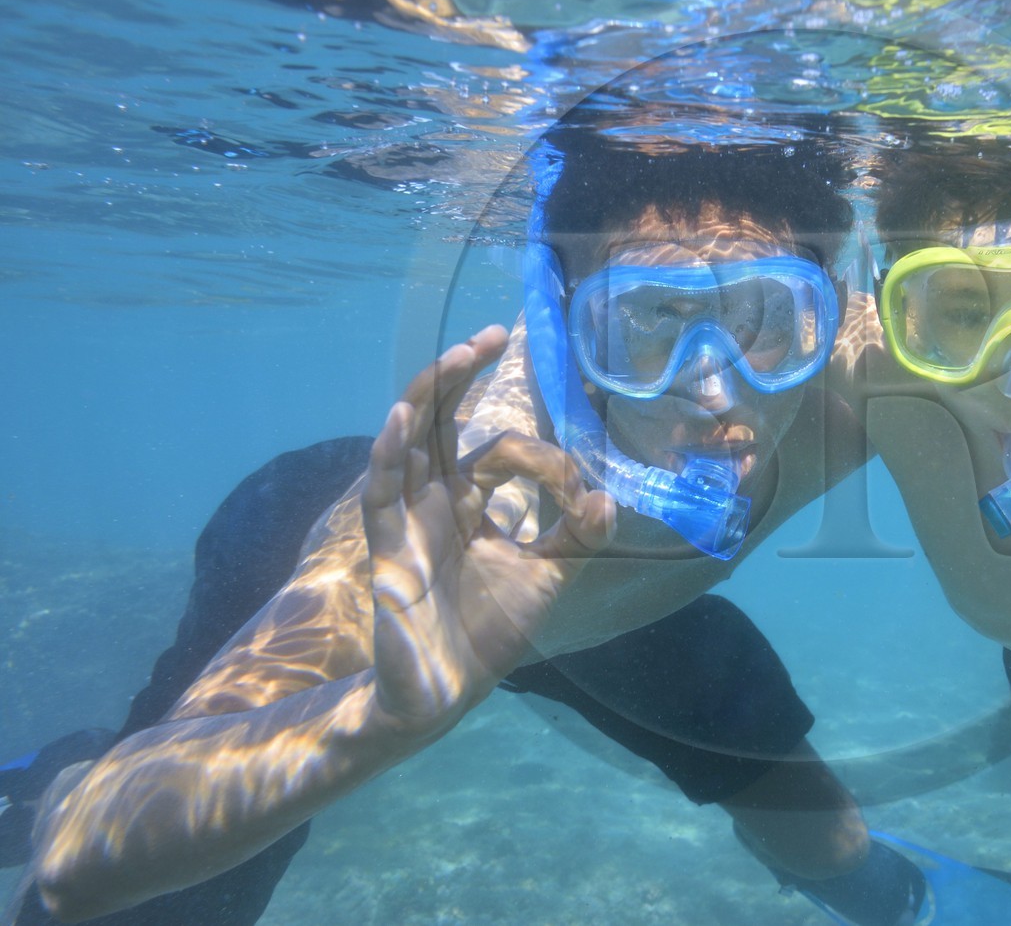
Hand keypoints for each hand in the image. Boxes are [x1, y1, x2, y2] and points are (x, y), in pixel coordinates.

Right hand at [361, 325, 614, 735]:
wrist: (444, 694)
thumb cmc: (488, 633)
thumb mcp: (548, 579)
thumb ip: (577, 538)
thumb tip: (609, 497)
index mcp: (471, 503)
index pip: (502, 453)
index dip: (544, 461)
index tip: (580, 493)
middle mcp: (436, 500)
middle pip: (443, 422)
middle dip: (463, 377)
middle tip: (491, 335)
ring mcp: (407, 519)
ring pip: (412, 441)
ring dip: (431, 397)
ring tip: (457, 355)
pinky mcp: (386, 546)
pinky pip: (382, 490)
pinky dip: (391, 450)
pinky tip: (405, 416)